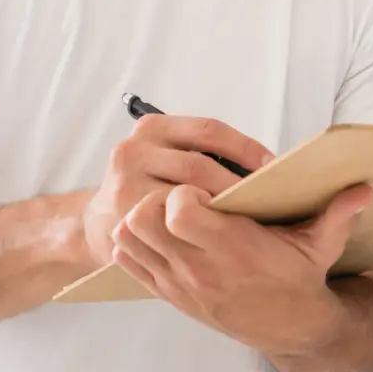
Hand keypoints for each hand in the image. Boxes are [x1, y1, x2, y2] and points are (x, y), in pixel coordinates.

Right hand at [78, 115, 273, 269]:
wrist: (99, 223)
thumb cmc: (151, 186)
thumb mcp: (169, 155)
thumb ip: (205, 152)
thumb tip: (268, 164)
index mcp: (153, 128)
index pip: (209, 131)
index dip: (246, 149)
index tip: (273, 169)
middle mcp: (134, 152)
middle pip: (198, 167)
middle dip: (237, 186)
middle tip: (268, 202)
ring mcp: (125, 189)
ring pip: (185, 201)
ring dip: (222, 212)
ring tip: (250, 222)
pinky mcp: (123, 223)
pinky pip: (170, 230)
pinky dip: (200, 234)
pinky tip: (221, 242)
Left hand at [111, 182, 372, 355]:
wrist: (289, 329)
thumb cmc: (301, 278)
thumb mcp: (322, 246)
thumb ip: (339, 215)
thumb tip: (365, 188)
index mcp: (234, 251)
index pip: (179, 211)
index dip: (185, 192)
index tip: (203, 191)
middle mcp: (200, 269)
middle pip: (144, 220)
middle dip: (157, 198)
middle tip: (179, 197)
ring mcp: (180, 285)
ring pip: (130, 238)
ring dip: (141, 218)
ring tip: (167, 214)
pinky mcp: (169, 295)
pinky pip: (129, 262)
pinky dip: (135, 242)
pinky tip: (160, 235)